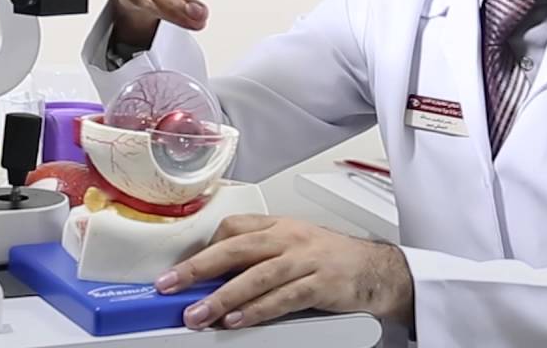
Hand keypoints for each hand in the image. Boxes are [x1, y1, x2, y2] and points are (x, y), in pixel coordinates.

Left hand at [154, 215, 414, 330]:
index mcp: (279, 226)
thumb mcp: (292, 246)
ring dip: (223, 297)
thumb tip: (214, 277)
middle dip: (198, 268)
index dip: (204, 249)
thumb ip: (257, 256)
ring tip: (198, 314)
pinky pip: (284, 297)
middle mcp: (289, 238)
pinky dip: (258, 310)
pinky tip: (238, 320)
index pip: (233, 228)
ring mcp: (306, 259)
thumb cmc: (330, 258)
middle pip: (237, 248)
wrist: (376, 270)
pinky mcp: (321, 283)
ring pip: (257, 275)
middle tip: (170, 285)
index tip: (179, 269)